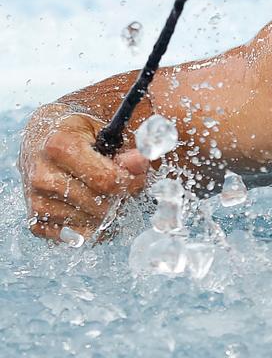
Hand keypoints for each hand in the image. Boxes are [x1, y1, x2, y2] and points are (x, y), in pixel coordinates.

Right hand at [19, 106, 148, 243]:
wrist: (42, 139)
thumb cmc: (77, 134)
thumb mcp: (104, 131)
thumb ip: (126, 150)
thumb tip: (141, 164)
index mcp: (59, 147)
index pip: (106, 180)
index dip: (132, 181)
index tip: (139, 175)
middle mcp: (42, 176)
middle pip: (100, 205)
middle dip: (121, 196)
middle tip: (123, 183)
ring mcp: (36, 200)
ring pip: (91, 223)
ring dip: (107, 211)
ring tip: (104, 191)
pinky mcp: (35, 220)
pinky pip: (76, 235)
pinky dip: (91, 225)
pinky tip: (91, 205)